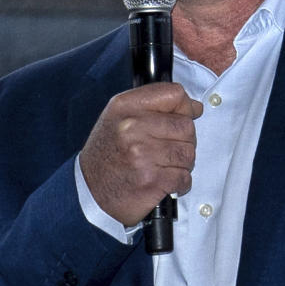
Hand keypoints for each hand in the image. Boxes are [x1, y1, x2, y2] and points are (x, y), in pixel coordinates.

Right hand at [79, 82, 203, 226]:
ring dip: (183, 162)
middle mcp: (132, 127)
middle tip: (171, 147)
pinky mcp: (151, 182)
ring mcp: (142, 155)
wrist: (90, 191)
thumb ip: (154, 103)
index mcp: (126, 106)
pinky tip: (167, 180)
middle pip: (186, 126)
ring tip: (167, 164)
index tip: (184, 115)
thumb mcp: (120, 115)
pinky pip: (184, 177)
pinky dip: (181, 182)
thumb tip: (194, 107)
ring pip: (188, 153)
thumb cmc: (108, 152)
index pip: (174, 94)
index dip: (185, 106)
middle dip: (185, 139)